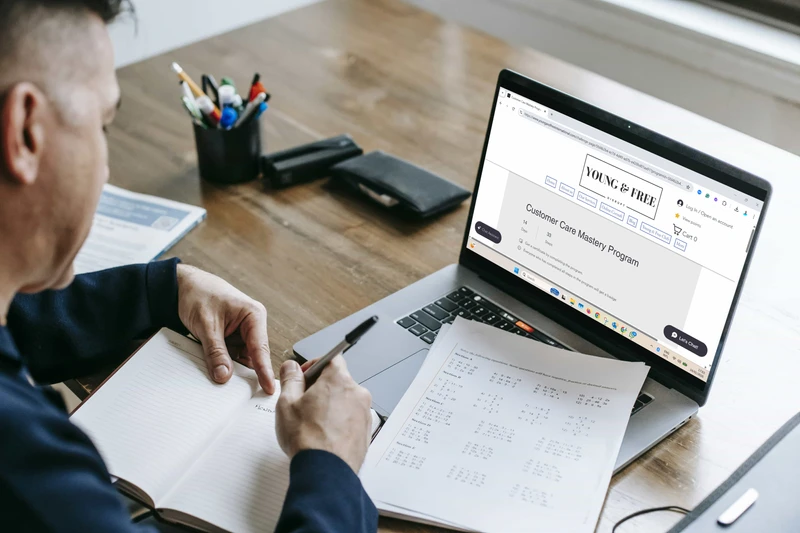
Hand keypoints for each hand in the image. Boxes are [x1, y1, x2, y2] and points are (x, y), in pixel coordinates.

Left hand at [177, 264, 274, 393]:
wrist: (180, 286)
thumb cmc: (198, 294)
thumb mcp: (206, 325)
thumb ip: (216, 352)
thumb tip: (224, 376)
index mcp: (253, 315)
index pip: (260, 348)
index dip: (264, 370)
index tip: (268, 388)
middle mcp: (251, 325)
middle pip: (253, 356)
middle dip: (246, 373)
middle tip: (244, 396)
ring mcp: (241, 333)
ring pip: (241, 359)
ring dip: (232, 369)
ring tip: (226, 387)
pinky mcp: (231, 338)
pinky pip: (230, 356)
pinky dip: (223, 364)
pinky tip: (217, 373)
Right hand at [276, 357, 371, 471]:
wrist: (326, 471)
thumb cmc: (308, 439)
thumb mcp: (287, 403)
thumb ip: (290, 379)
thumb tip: (291, 367)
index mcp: (339, 380)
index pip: (331, 358)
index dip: (315, 364)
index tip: (303, 376)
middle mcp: (357, 393)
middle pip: (338, 381)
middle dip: (320, 388)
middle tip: (303, 403)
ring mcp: (364, 413)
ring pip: (345, 401)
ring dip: (331, 406)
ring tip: (313, 424)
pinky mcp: (366, 431)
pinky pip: (351, 419)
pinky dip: (340, 422)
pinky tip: (324, 435)